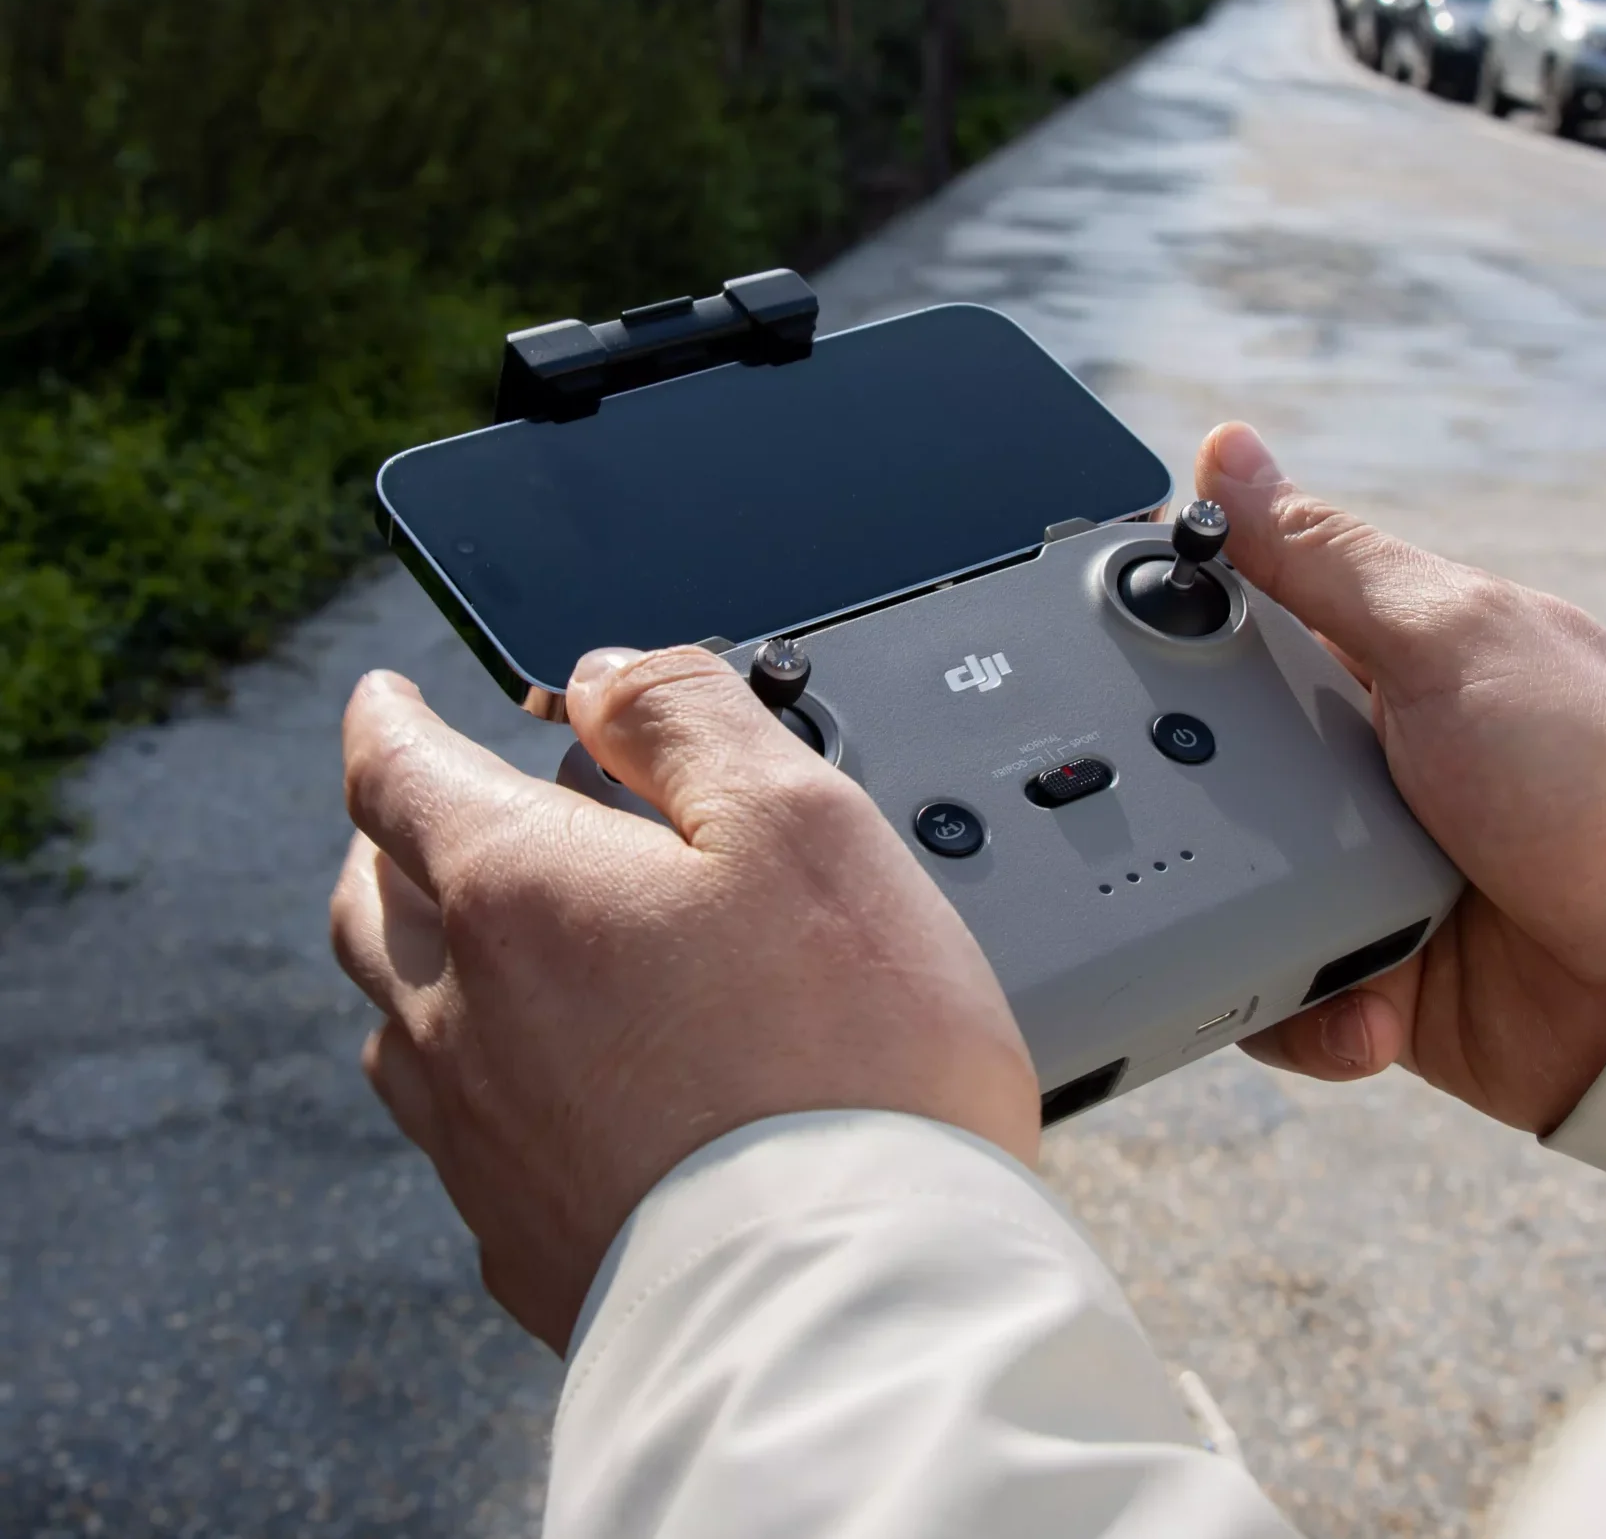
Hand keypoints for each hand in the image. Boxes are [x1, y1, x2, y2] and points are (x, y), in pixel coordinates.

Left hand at [330, 646, 1037, 1353]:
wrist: (853, 1308)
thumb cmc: (846, 1056)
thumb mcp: (798, 819)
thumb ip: (686, 718)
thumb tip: (601, 679)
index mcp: (517, 892)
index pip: (394, 775)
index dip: (383, 720)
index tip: (383, 698)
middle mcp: (467, 1017)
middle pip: (370, 902)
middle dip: (386, 835)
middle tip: (426, 806)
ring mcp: (481, 1143)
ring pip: (397, 1023)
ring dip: (417, 954)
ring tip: (477, 937)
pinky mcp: (521, 1242)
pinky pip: (455, 1134)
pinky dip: (472, 1072)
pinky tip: (541, 1085)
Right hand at [1198, 422, 1605, 1134]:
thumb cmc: (1587, 765)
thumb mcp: (1442, 636)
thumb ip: (1320, 557)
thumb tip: (1226, 450)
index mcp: (1364, 673)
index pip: (1224, 646)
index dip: (1156, 654)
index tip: (1091, 665)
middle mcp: (1352, 775)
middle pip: (1201, 782)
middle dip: (1187, 815)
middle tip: (1198, 828)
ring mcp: (1359, 881)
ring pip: (1223, 901)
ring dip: (1246, 931)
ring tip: (1307, 937)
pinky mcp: (1371, 981)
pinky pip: (1282, 1004)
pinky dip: (1306, 1016)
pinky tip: (1362, 1005)